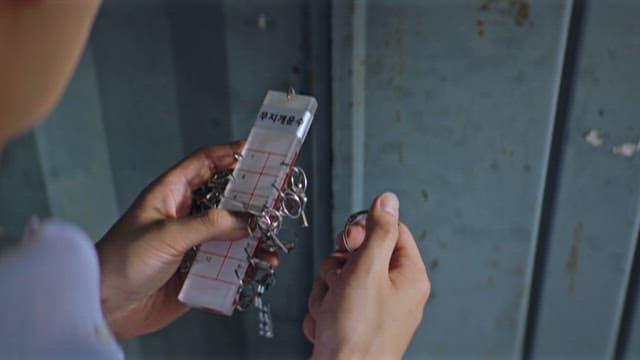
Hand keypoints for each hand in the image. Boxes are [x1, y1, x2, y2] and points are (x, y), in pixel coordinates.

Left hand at [96, 141, 277, 339]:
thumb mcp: (166, 235)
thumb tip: (245, 219)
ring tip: (271, 234)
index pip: (203, 163)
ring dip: (253, 233)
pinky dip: (247, 262)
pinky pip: (230, 263)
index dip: (229, 154)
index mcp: (170, 195)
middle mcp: (184, 216)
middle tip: (274, 196)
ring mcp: (193, 244)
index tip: (256, 151)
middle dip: (250, 196)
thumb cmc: (119, 262)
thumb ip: (209, 225)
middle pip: (225, 197)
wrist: (106, 309)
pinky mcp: (199, 271)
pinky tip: (259, 263)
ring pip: (231, 231)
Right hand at [304, 192, 429, 359]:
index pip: (391, 232)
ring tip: (332, 310)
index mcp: (408, 277)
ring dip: (326, 290)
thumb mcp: (367, 270)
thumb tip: (388, 200)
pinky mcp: (351, 322)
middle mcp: (393, 292)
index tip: (352, 240)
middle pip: (358, 253)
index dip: (365, 231)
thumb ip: (377, 231)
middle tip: (341, 282)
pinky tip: (327, 325)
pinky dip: (322, 310)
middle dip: (338, 267)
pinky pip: (330, 300)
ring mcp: (371, 309)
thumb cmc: (357, 334)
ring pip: (338, 276)